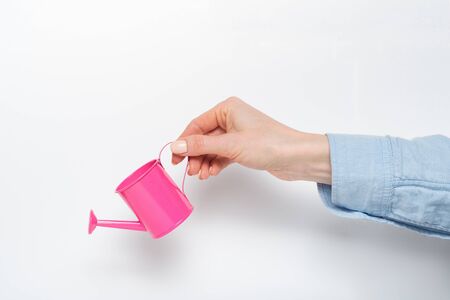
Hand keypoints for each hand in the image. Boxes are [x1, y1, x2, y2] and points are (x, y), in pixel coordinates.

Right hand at [171, 97, 330, 183]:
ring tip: (202, 175)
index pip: (197, 125)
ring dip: (205, 162)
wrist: (297, 157)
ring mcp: (238, 133)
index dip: (184, 142)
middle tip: (191, 171)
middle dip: (196, 155)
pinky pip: (222, 154)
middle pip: (203, 138)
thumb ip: (201, 146)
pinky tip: (212, 173)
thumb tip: (176, 145)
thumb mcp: (230, 145)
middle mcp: (231, 118)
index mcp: (227, 108)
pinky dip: (216, 163)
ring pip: (212, 148)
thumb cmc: (269, 144)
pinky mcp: (244, 147)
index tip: (175, 158)